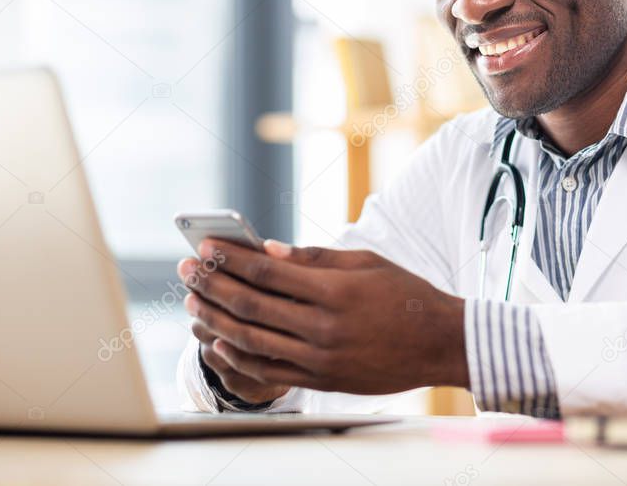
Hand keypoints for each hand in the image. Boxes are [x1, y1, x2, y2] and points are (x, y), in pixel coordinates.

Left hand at [180, 239, 468, 394]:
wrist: (440, 344)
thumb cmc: (405, 295)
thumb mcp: (366, 263)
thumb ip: (314, 258)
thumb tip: (267, 251)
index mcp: (335, 290)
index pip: (267, 272)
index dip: (230, 259)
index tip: (205, 247)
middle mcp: (324, 326)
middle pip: (251, 305)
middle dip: (212, 285)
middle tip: (185, 270)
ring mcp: (321, 358)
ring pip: (252, 340)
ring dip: (216, 321)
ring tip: (192, 303)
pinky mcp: (323, 379)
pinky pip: (269, 372)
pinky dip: (239, 358)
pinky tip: (219, 341)